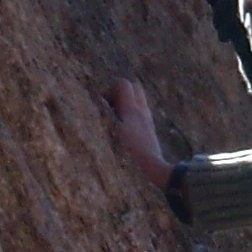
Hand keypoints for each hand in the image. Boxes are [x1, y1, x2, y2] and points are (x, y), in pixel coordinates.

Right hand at [104, 76, 173, 196]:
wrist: (152, 167)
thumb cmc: (130, 151)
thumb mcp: (113, 132)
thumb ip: (105, 113)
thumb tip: (98, 99)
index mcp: (132, 109)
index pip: (124, 84)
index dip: (111, 90)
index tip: (104, 105)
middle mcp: (142, 110)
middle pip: (134, 88)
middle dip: (121, 94)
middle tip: (111, 109)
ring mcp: (148, 119)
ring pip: (138, 101)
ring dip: (126, 105)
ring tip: (116, 119)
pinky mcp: (149, 129)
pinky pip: (140, 113)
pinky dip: (131, 115)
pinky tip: (124, 129)